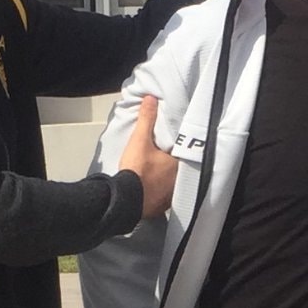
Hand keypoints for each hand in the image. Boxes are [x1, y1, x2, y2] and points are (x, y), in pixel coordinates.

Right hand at [119, 96, 177, 218]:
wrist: (124, 200)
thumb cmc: (135, 171)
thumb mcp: (140, 141)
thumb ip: (147, 119)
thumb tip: (150, 100)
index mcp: (178, 165)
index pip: (183, 153)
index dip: (177, 148)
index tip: (171, 145)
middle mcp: (178, 182)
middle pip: (178, 168)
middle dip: (171, 163)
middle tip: (162, 157)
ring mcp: (170, 196)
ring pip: (172, 183)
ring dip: (166, 178)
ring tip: (156, 171)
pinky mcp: (161, 206)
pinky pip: (164, 196)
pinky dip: (159, 191)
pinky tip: (151, 187)